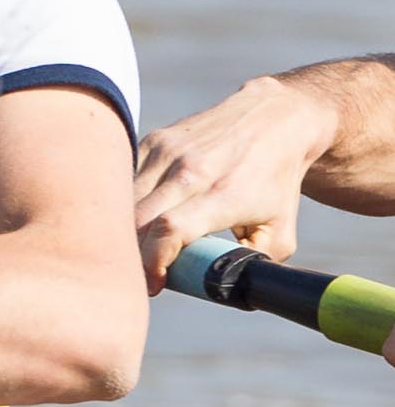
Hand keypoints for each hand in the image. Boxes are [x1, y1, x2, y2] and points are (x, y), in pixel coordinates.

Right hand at [134, 76, 338, 293]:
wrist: (274, 118)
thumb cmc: (276, 180)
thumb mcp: (280, 231)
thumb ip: (251, 264)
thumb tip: (219, 288)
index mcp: (225, 194)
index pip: (171, 228)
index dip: (154, 261)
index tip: (157, 283)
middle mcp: (190, 169)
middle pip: (138, 220)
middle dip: (135, 255)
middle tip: (146, 274)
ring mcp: (167, 152)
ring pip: (126, 202)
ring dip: (128, 232)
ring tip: (144, 247)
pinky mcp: (153, 142)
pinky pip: (128, 183)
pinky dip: (130, 207)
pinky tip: (145, 218)